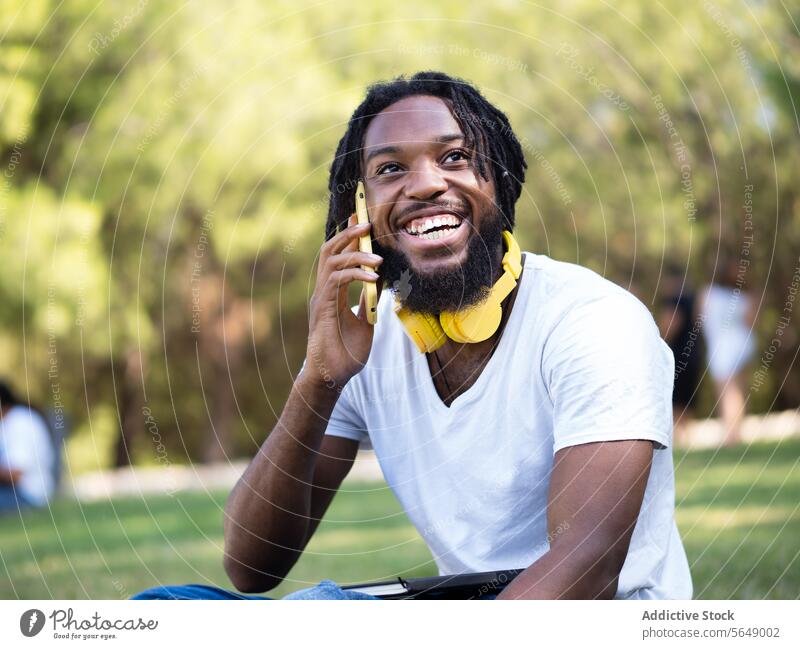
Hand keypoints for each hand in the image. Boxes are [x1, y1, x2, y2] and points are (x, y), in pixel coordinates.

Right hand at [304, 213, 382, 389]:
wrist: (333, 377)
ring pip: (331, 260)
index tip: (360, 218)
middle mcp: (324, 291)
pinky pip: (337, 281)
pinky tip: (373, 278)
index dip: (347, 236)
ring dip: (355, 252)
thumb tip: (380, 288)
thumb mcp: (365, 324)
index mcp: (333, 293)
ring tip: (377, 256)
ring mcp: (322, 298)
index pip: (338, 256)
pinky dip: (356, 274)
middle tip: (367, 223)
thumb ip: (368, 304)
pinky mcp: (324, 308)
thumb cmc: (346, 354)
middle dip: (348, 233)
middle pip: (330, 250)